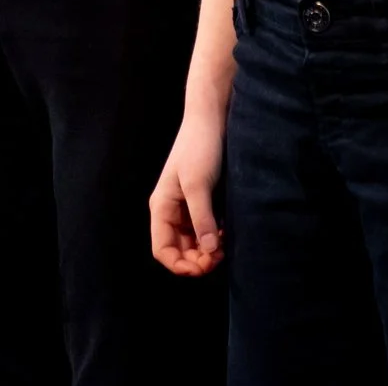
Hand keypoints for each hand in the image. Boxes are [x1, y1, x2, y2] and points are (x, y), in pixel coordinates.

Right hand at [148, 106, 226, 276]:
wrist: (211, 118)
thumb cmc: (199, 147)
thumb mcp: (199, 184)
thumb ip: (202, 218)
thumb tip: (210, 251)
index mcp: (161, 207)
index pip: (162, 249)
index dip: (179, 265)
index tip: (202, 268)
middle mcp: (170, 210)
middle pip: (178, 249)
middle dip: (196, 260)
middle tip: (219, 258)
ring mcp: (185, 206)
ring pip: (191, 242)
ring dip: (205, 251)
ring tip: (224, 248)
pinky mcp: (200, 201)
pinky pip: (203, 229)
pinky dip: (212, 238)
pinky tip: (225, 235)